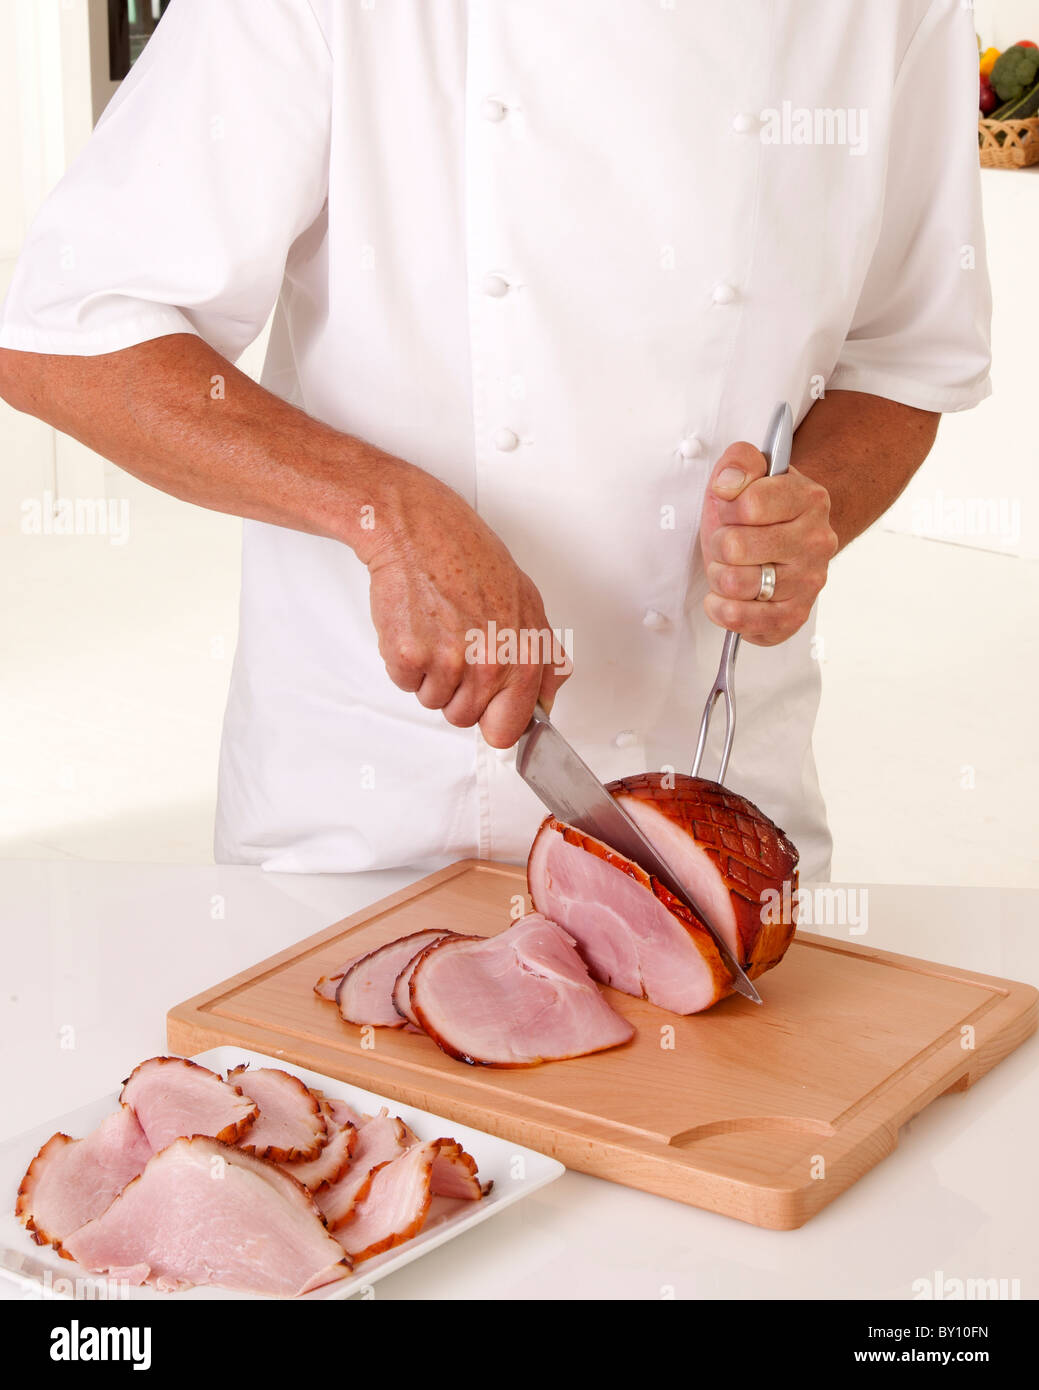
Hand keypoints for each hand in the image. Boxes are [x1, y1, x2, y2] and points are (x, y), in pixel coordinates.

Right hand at [360, 458, 569, 746]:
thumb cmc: (469, 558)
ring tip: (437, 631)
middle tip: (456, 647)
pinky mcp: (410, 657)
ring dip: (431, 676)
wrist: (422, 530)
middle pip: (465, 719)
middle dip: (457, 692)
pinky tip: (417, 627)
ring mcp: (450, 662)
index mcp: (526, 655)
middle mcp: (491, 663)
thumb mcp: (528, 602)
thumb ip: (541, 658)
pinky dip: (405, 663)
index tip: (488, 713)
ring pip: (434, 702)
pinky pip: (405, 685)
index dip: (495, 721)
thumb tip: (543, 702)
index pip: (510, 727)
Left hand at [699, 441, 837, 645]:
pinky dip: (723, 610)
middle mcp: (817, 542)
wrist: (785, 540)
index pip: (749, 504)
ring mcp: (809, 582)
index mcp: (810, 499)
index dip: (727, 507)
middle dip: (718, 544)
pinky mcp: (794, 616)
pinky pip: (745, 621)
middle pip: (735, 547)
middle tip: (729, 542)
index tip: (733, 509)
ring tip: (731, 567)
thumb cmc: (759, 511)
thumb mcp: (748, 474)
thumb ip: (739, 461)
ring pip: (735, 584)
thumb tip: (727, 484)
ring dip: (718, 576)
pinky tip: (725, 598)